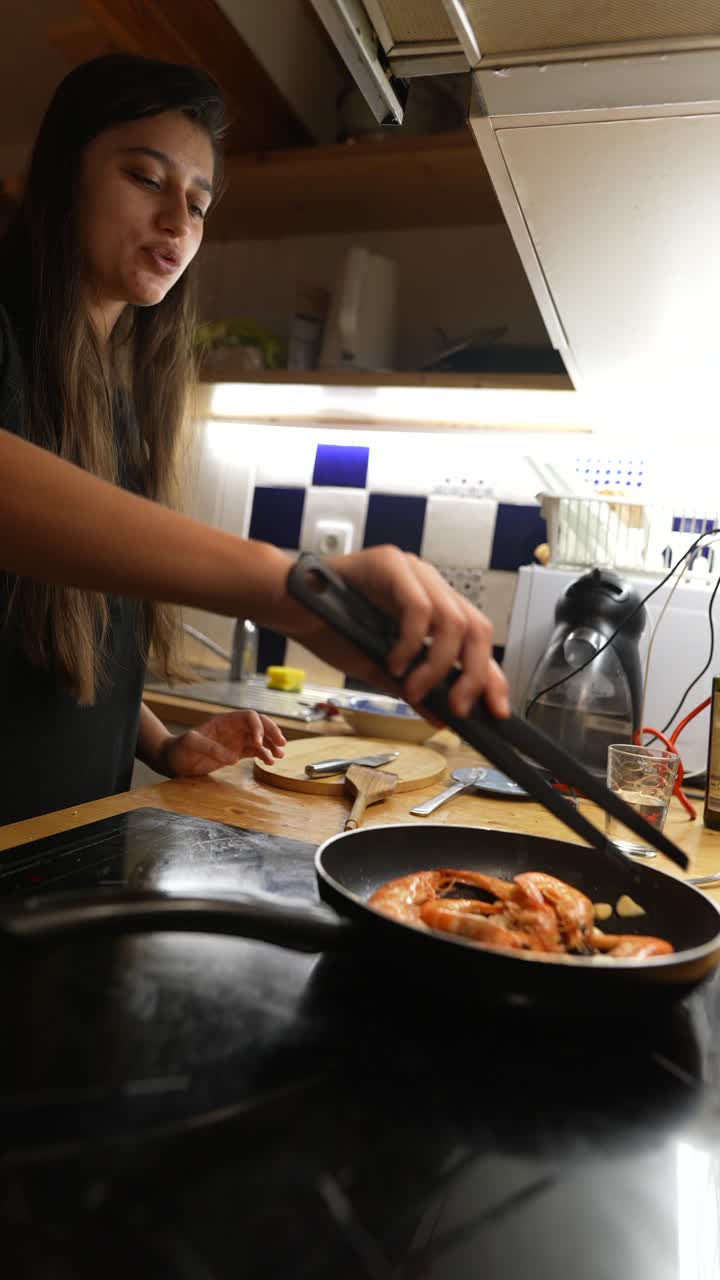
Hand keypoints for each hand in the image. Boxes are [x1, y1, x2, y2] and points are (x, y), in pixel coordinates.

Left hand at [158, 711, 285, 776]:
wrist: (173, 760)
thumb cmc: (179, 749)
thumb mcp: (190, 744)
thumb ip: (209, 747)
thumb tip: (232, 757)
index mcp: (224, 721)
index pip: (248, 717)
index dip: (257, 727)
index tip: (258, 742)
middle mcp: (233, 729)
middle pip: (259, 725)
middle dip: (272, 732)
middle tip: (282, 744)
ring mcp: (235, 741)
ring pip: (260, 739)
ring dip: (272, 745)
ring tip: (279, 756)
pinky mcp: (235, 753)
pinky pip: (255, 751)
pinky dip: (264, 755)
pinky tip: (270, 762)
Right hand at [277, 547, 510, 721]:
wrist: (289, 605)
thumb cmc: (330, 628)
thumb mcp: (379, 667)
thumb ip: (413, 688)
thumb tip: (442, 715)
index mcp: (432, 605)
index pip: (476, 640)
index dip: (492, 676)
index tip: (497, 711)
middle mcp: (429, 584)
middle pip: (476, 627)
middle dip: (475, 674)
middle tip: (458, 706)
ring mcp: (412, 570)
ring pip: (453, 619)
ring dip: (437, 664)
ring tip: (412, 687)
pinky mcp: (391, 563)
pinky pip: (418, 607)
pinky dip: (410, 643)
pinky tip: (394, 662)